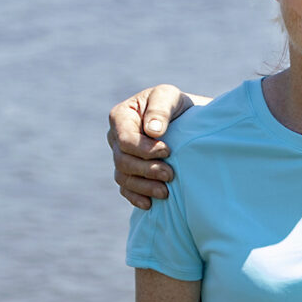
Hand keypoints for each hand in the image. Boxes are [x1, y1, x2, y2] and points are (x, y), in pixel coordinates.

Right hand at [109, 85, 192, 209]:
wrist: (186, 121)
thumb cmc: (176, 105)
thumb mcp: (169, 97)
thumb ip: (160, 109)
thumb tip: (153, 131)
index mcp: (121, 117)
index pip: (125, 139)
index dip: (144, 149)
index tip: (167, 151)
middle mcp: (115, 138)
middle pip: (123, 161)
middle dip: (147, 170)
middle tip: (170, 174)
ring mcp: (120, 157)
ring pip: (123, 178)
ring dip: (144, 187)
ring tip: (165, 192)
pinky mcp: (129, 172)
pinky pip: (126, 189)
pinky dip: (136, 198)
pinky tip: (150, 204)